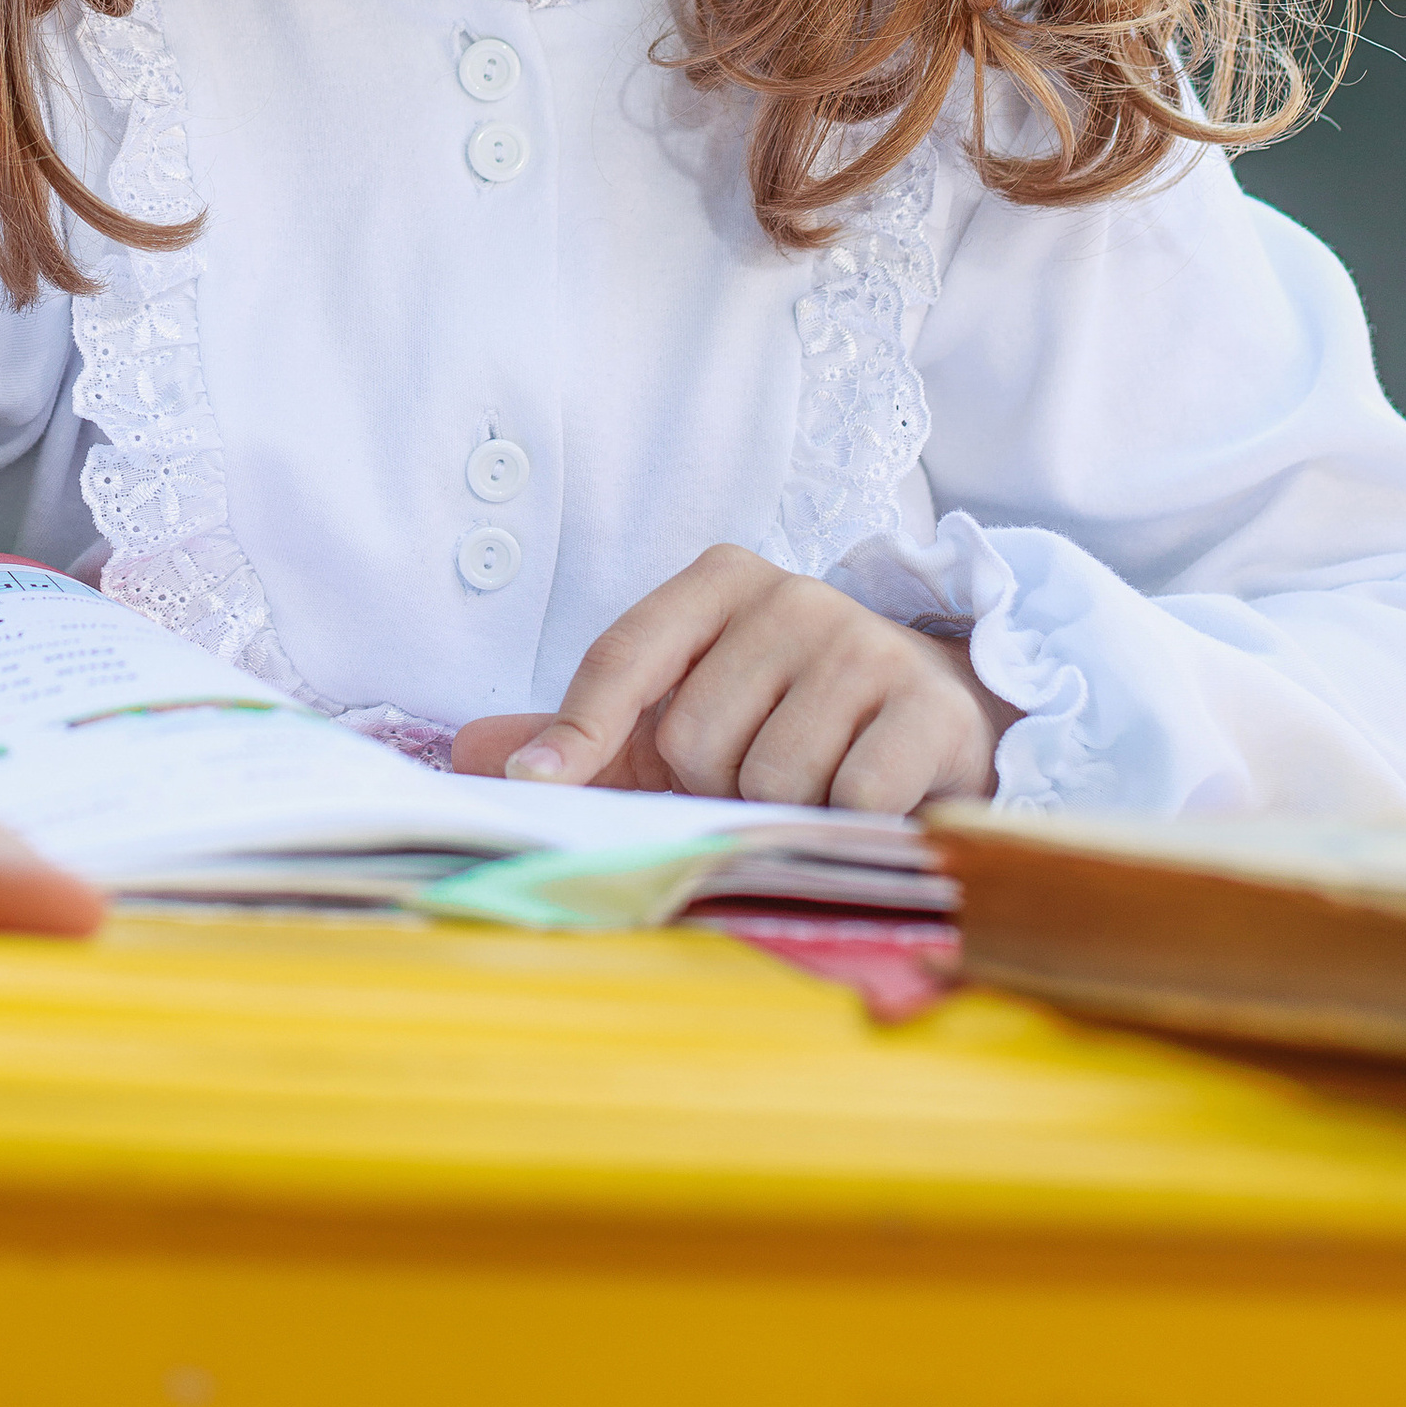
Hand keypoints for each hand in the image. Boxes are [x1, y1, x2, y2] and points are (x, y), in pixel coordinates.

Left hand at [448, 544, 1012, 811]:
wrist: (935, 710)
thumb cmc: (787, 714)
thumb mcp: (687, 710)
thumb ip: (588, 731)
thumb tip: (469, 755)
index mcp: (719, 583)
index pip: (624, 656)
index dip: (576, 731)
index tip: (536, 786)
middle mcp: (791, 596)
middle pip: (693, 737)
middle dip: (712, 782)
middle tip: (755, 769)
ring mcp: (863, 646)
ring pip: (768, 777)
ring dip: (781, 809)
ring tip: (814, 780)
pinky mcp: (927, 709)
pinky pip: (849, 801)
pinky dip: (847, 824)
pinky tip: (867, 799)